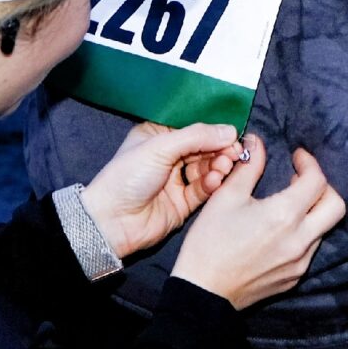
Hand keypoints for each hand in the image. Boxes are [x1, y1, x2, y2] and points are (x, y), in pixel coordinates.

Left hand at [82, 122, 243, 257]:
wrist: (112, 221)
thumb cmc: (126, 177)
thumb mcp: (160, 147)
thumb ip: (196, 137)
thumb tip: (230, 130)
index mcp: (157, 136)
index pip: (191, 127)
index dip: (212, 129)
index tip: (232, 131)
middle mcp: (167, 156)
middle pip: (203, 147)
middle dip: (220, 148)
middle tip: (235, 151)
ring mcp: (176, 180)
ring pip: (207, 168)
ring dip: (218, 166)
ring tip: (223, 166)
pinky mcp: (183, 202)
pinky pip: (204, 189)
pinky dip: (212, 184)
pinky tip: (214, 180)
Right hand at [168, 139, 345, 308]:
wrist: (203, 291)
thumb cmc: (209, 242)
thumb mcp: (225, 197)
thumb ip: (248, 167)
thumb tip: (258, 143)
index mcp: (285, 215)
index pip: (317, 180)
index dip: (309, 163)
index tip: (297, 157)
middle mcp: (301, 240)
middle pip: (336, 206)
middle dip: (323, 187)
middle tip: (300, 180)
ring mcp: (301, 262)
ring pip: (323, 229)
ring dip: (312, 211)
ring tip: (286, 204)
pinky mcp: (294, 278)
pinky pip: (309, 248)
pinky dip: (302, 233)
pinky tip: (278, 230)